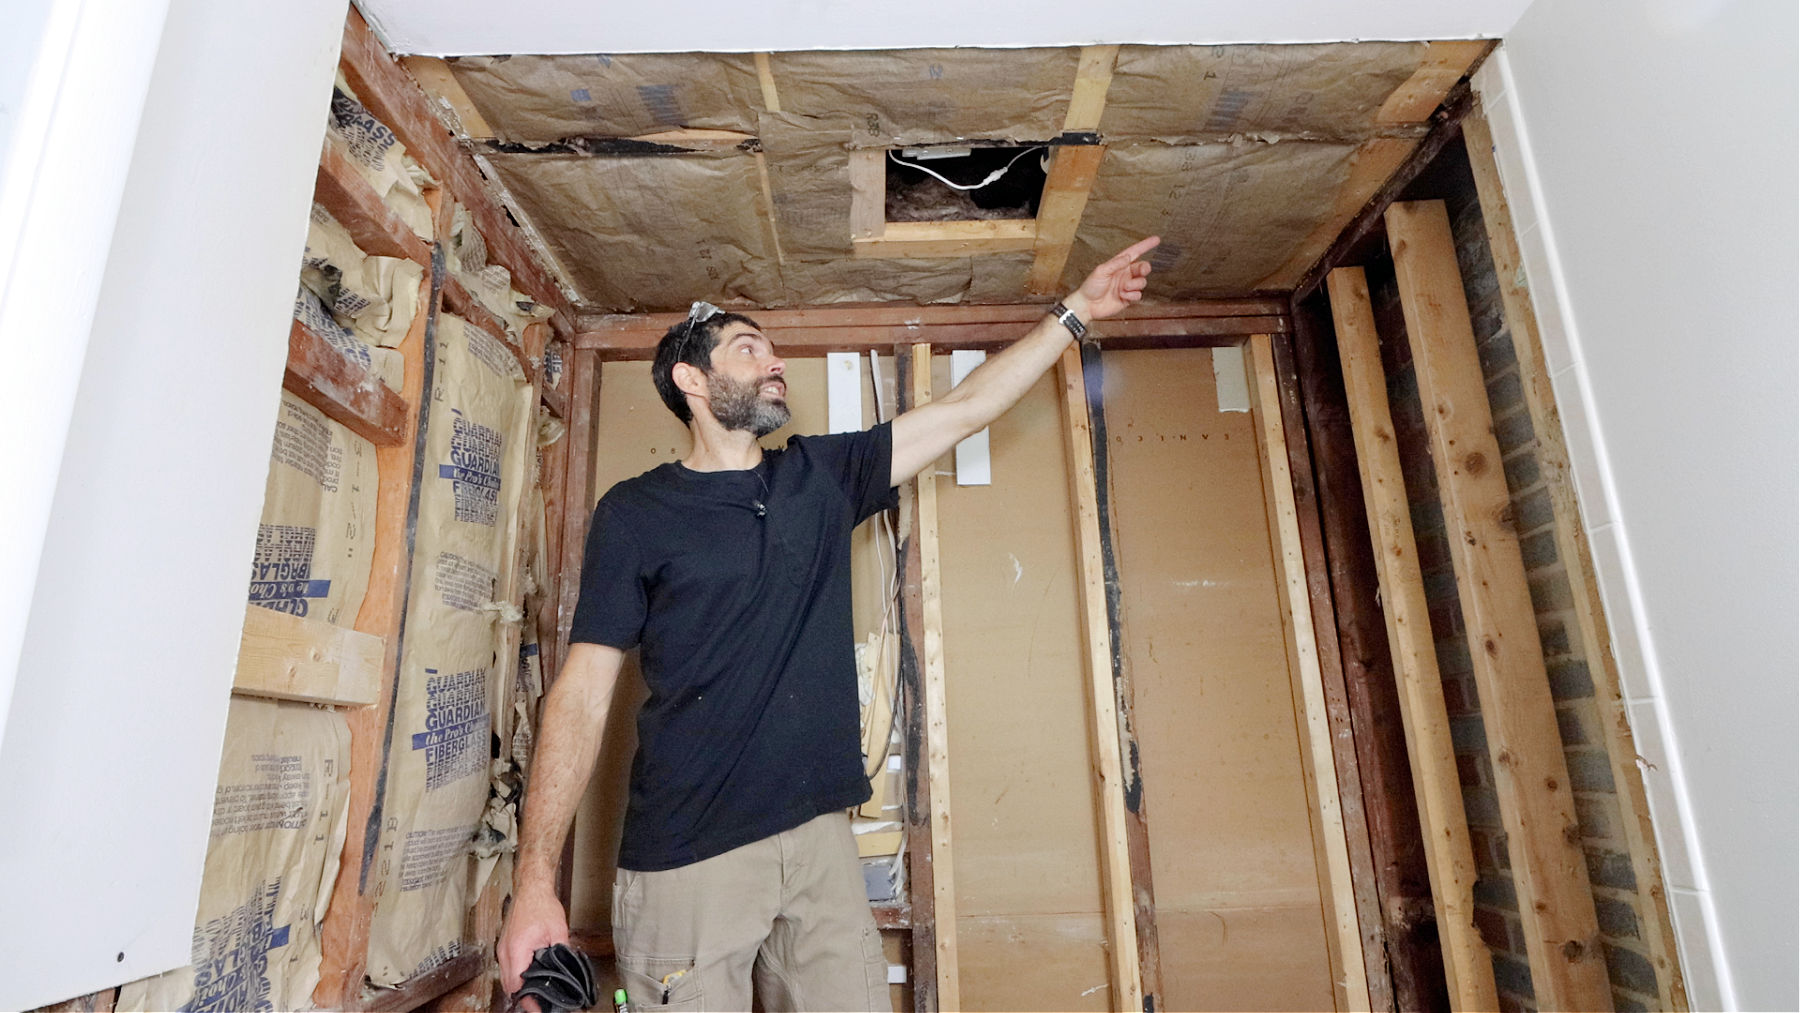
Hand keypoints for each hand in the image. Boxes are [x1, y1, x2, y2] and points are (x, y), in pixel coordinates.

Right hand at [498, 883, 570, 1007]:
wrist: (531, 888)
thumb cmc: (542, 905)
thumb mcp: (558, 931)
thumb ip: (561, 953)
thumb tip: (567, 969)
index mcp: (517, 949)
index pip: (517, 984)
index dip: (527, 999)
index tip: (537, 1007)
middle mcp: (505, 950)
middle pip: (508, 985)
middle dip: (522, 997)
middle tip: (538, 1004)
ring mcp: (502, 947)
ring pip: (506, 978)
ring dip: (518, 987)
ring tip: (535, 993)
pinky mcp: (504, 945)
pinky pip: (507, 967)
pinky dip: (515, 976)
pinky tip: (528, 977)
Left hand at [1065, 236, 1159, 321]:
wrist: (1088, 305)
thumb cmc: (1091, 286)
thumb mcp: (1101, 271)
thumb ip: (1115, 264)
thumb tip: (1128, 257)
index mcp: (1119, 264)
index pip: (1135, 252)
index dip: (1145, 246)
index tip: (1156, 239)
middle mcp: (1125, 274)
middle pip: (1142, 267)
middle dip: (1145, 268)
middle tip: (1142, 270)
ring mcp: (1127, 286)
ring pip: (1142, 282)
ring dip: (1135, 284)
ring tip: (1124, 288)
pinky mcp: (1128, 298)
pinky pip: (1138, 295)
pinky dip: (1132, 295)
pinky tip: (1122, 296)